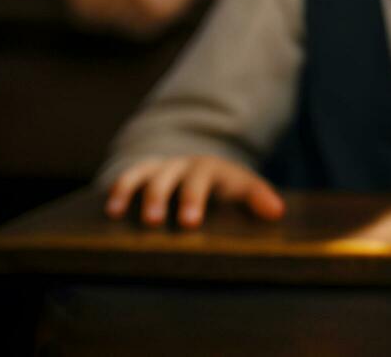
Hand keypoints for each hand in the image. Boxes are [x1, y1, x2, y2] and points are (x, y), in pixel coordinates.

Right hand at [104, 155, 285, 227]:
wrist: (190, 169)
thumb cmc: (219, 191)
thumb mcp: (241, 193)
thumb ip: (258, 200)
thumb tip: (277, 212)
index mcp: (224, 172)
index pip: (238, 182)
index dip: (240, 197)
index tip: (240, 218)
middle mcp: (194, 166)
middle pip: (193, 179)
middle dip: (192, 200)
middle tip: (190, 224)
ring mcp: (167, 168)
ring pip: (158, 177)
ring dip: (152, 196)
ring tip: (149, 221)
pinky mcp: (142, 172)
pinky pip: (130, 177)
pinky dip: (121, 191)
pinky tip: (112, 211)